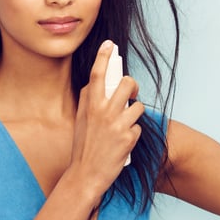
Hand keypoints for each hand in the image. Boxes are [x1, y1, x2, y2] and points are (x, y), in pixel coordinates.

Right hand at [68, 40, 144, 199]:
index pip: (97, 75)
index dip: (103, 57)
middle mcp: (104, 112)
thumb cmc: (83, 148)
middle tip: (130, 92)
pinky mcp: (129, 138)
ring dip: (134, 113)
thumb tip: (95, 84)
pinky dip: (133, 133)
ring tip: (125, 123)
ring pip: (138, 105)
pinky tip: (123, 142)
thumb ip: (88, 102)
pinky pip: (138, 127)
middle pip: (127, 84)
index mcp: (90, 106)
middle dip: (132, 86)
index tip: (109, 45)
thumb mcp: (81, 121)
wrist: (86, 175)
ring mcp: (117, 124)